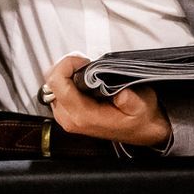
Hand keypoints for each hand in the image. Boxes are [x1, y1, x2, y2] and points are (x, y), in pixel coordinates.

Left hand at [41, 53, 171, 148]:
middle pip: (51, 82)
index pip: (57, 83)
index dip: (67, 64)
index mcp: (83, 116)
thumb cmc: (140, 119)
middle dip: (66, 67)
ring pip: (52, 86)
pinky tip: (83, 80)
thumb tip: (119, 92)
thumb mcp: (142, 107)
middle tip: (86, 63)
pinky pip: (57, 92)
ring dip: (66, 73)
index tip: (85, 60)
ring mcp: (66, 118)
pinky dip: (67, 80)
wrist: (142, 132)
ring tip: (86, 70)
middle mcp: (69, 119)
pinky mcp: (68, 114)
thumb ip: (130, 100)